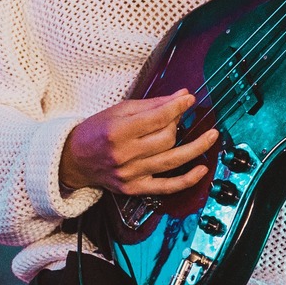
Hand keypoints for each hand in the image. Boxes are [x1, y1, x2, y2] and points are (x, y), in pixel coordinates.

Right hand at [59, 89, 216, 197]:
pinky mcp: (134, 188)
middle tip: (181, 116)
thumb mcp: (119, 111)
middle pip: (165, 139)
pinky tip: (201, 169)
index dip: (176, 107)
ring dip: (195, 148)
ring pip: (170, 160)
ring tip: (211, 136)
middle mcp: (124, 154)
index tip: (189, 99)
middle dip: (178, 124)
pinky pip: (166, 186)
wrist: (74, 160)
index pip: (156, 118)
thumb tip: (181, 96)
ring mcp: (130, 174)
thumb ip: (152, 105)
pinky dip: (186, 180)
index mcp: (117, 131)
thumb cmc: (96, 131)